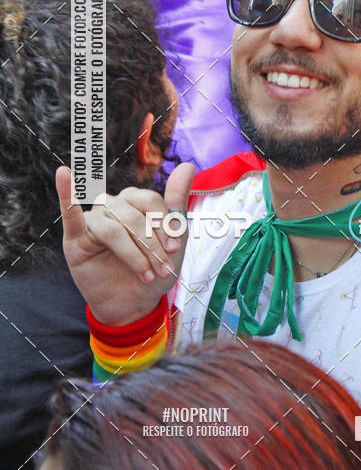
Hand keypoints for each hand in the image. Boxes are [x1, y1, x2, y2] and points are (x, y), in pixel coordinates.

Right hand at [57, 163, 194, 326]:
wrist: (135, 304)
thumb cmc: (153, 269)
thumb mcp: (173, 240)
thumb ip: (177, 202)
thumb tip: (187, 165)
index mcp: (135, 201)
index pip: (150, 200)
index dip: (164, 223)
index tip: (174, 249)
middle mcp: (113, 205)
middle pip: (133, 215)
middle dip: (151, 245)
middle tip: (162, 268)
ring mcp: (93, 220)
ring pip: (114, 228)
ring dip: (134, 254)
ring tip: (146, 275)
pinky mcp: (75, 239)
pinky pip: (70, 213)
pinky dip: (66, 193)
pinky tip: (64, 174)